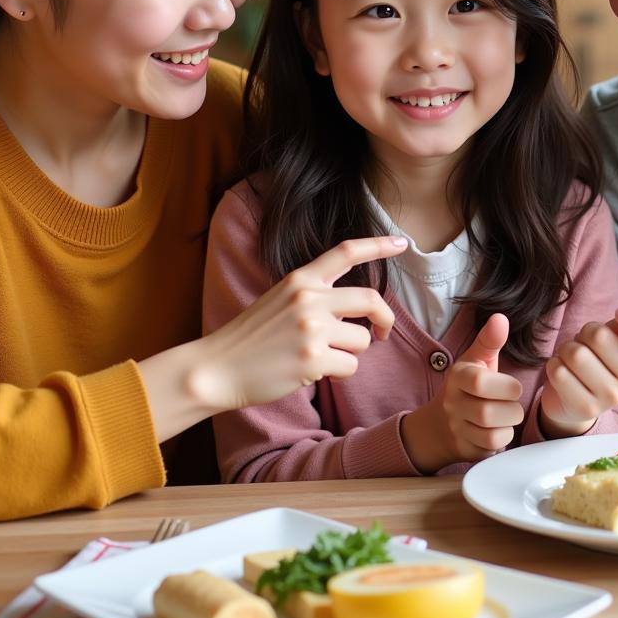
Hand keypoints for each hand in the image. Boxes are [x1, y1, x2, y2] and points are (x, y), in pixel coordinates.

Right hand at [192, 236, 408, 412]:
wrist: (215, 368)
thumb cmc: (251, 338)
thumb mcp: (279, 299)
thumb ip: (313, 294)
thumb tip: (353, 306)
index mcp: (300, 279)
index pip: (346, 252)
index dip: (378, 245)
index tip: (402, 243)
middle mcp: (309, 298)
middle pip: (371, 300)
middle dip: (385, 319)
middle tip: (383, 333)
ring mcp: (311, 328)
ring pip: (363, 339)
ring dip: (352, 353)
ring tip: (326, 359)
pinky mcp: (313, 359)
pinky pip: (351, 366)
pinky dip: (341, 374)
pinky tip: (317, 373)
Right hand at [401, 314, 524, 472]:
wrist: (441, 423)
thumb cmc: (469, 385)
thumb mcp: (478, 359)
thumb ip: (490, 340)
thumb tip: (500, 317)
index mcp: (458, 376)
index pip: (479, 383)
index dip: (505, 387)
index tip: (512, 387)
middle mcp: (452, 403)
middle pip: (488, 412)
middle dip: (512, 409)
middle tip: (512, 404)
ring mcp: (456, 428)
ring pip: (492, 434)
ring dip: (508, 426)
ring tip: (506, 417)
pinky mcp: (464, 449)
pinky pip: (490, 449)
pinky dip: (502, 440)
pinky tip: (498, 430)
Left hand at [539, 283, 617, 437]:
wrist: (575, 398)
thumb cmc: (604, 357)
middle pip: (599, 337)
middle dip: (585, 334)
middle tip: (589, 347)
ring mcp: (611, 398)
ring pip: (575, 354)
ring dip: (567, 350)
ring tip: (575, 361)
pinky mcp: (585, 409)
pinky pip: (559, 371)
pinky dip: (554, 366)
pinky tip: (565, 375)